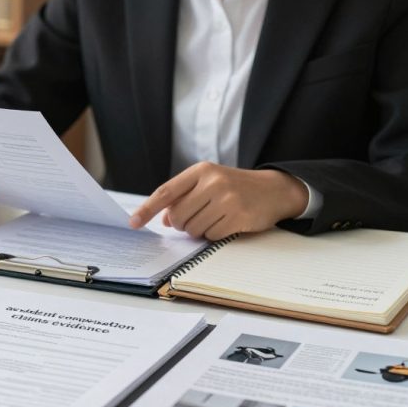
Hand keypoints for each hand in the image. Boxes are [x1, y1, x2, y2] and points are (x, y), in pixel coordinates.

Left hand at [128, 162, 308, 239]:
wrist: (273, 189)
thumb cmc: (234, 187)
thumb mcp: (208, 183)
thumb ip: (184, 198)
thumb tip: (166, 220)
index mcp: (201, 171)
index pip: (166, 192)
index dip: (147, 209)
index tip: (134, 223)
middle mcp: (213, 182)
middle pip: (178, 216)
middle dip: (182, 224)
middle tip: (195, 219)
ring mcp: (227, 199)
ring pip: (194, 228)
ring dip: (199, 230)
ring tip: (215, 218)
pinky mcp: (239, 216)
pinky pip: (212, 236)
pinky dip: (214, 235)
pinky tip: (227, 223)